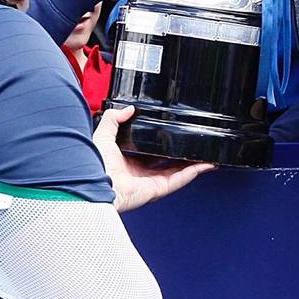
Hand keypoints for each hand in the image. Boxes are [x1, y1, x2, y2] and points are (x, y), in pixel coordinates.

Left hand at [94, 105, 214, 211]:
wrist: (92, 182)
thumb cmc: (92, 164)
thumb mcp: (102, 133)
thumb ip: (114, 118)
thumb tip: (129, 108)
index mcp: (126, 162)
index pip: (148, 152)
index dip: (162, 144)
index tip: (173, 136)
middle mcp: (139, 173)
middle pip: (166, 163)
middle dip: (182, 155)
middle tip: (194, 145)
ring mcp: (148, 182)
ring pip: (177, 172)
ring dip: (193, 164)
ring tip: (206, 154)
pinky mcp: (155, 190)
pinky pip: (178, 180)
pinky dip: (192, 173)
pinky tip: (204, 165)